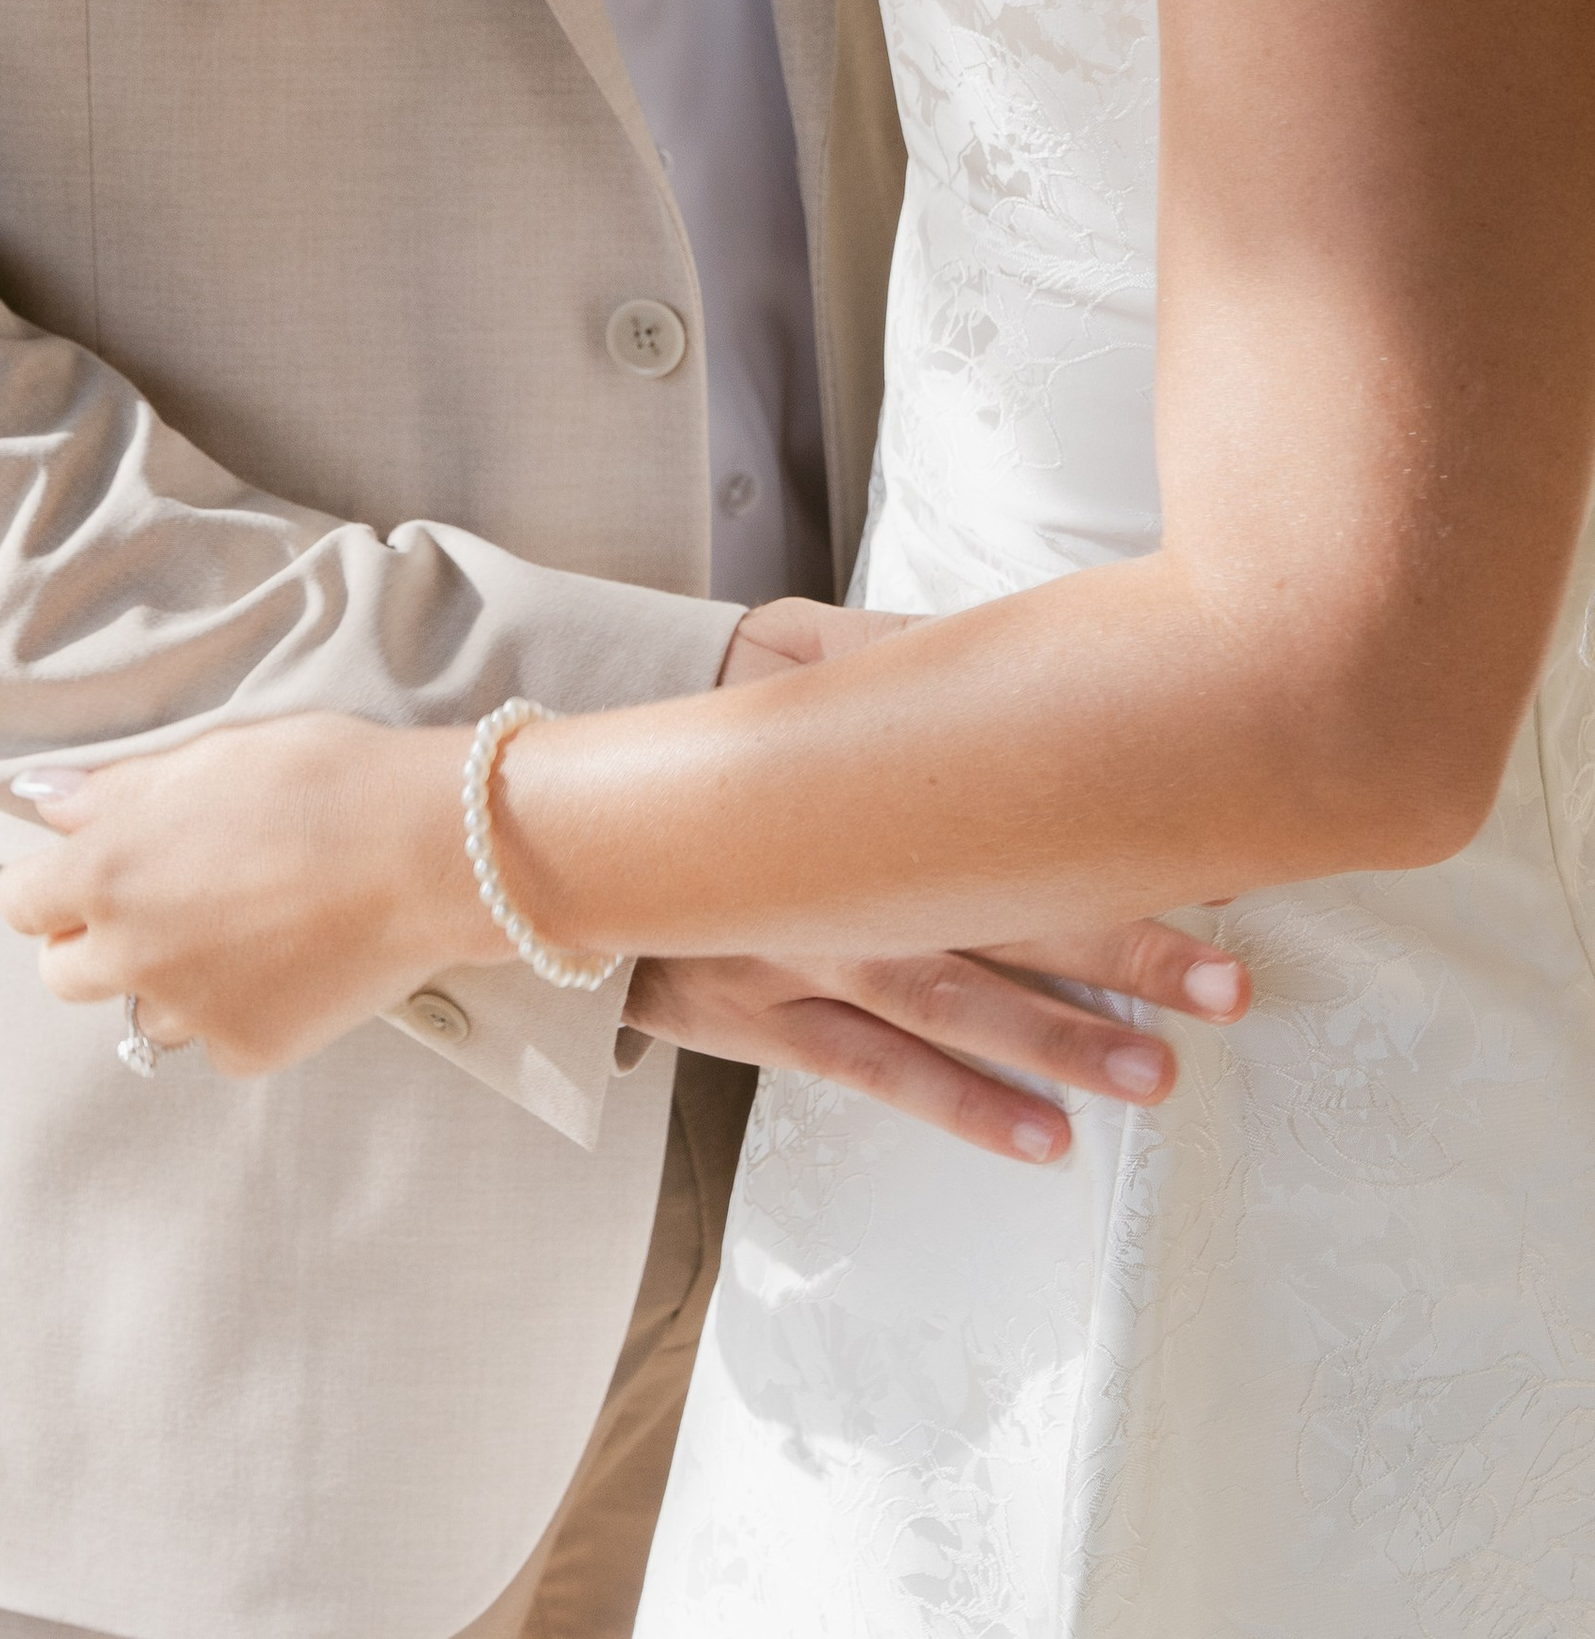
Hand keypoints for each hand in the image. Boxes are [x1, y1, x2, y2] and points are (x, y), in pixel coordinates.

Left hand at [0, 711, 483, 1076]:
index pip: (21, 902)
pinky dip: (234, 1008)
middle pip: (63, 972)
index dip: (51, 881)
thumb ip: (116, 791)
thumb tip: (45, 801)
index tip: (88, 867)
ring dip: (164, 980)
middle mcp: (134, 954)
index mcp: (108, 874)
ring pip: (140, 1013)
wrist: (426, 849)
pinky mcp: (250, 1049)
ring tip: (234, 927)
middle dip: (94, 938)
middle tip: (161, 897)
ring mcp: (192, 1011)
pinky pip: (214, 1039)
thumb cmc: (320, 782)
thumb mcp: (209, 757)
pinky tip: (282, 958)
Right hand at [643, 596, 1250, 1159]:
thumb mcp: (793, 655)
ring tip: (1154, 1076)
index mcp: (864, 785)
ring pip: (950, 1005)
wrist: (566, 806)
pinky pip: (874, 1070)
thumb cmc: (703, 721)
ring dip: (1058, 1042)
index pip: (1013, 811)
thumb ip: (898, 655)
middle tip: (1226, 986)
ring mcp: (805, 953)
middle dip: (1122, 950)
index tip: (1216, 858)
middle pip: (1002, 912)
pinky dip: (961, 1108)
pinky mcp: (766, 1016)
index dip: (1111, 837)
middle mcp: (845, 876)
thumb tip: (1013, 655)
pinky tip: (1041, 1139)